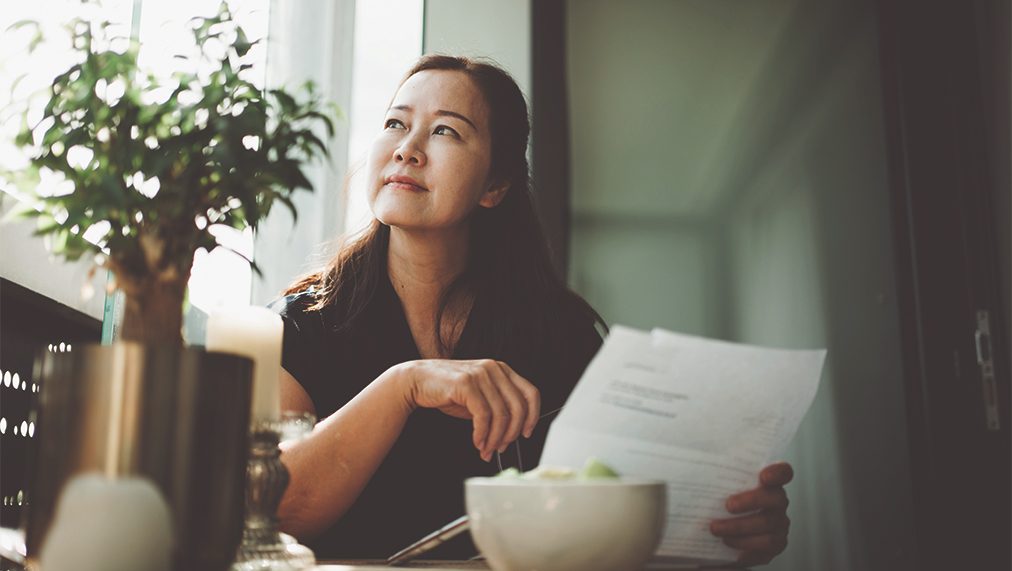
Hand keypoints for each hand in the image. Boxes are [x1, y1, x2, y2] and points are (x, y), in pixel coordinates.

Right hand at [396, 359, 540, 461]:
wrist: (417, 380)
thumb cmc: (448, 392)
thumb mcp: (479, 398)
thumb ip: (497, 408)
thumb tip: (512, 434)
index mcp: (502, 370)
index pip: (531, 393)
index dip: (533, 416)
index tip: (526, 433)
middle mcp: (494, 368)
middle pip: (518, 407)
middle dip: (511, 434)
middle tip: (500, 448)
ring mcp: (481, 374)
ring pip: (501, 414)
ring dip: (494, 438)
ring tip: (485, 450)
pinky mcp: (466, 383)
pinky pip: (483, 415)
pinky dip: (482, 433)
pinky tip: (476, 442)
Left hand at [709, 462, 792, 565]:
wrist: (720, 533)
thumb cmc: (720, 503)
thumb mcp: (718, 487)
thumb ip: (715, 477)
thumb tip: (691, 470)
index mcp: (767, 481)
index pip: (783, 472)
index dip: (777, 473)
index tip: (763, 476)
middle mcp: (777, 501)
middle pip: (775, 498)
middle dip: (751, 501)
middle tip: (728, 505)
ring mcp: (779, 523)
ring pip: (768, 524)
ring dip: (740, 527)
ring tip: (716, 529)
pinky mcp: (775, 544)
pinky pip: (764, 546)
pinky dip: (744, 545)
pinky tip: (727, 543)